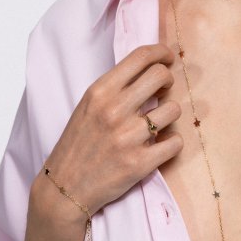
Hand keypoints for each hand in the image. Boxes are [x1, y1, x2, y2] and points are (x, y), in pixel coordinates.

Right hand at [33, 43, 182, 221]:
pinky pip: (175, 142)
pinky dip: (172, 143)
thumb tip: (151, 68)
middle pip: (161, 76)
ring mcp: (128, 137)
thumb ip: (116, 88)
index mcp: (99, 92)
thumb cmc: (78, 143)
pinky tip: (160, 145)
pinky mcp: (139, 163)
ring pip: (173, 109)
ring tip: (157, 122)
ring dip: (170, 114)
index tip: (168, 57)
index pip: (140, 56)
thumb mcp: (88, 106)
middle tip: (164, 90)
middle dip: (168, 79)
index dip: (161, 52)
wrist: (64, 188)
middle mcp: (114, 110)